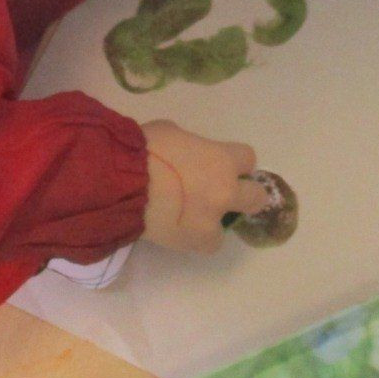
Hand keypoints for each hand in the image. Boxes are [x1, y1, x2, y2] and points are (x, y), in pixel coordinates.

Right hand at [141, 120, 264, 253]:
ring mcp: (212, 220)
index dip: (234, 161)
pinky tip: (181, 229)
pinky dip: (197, 237)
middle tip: (221, 193)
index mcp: (222, 159)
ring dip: (215, 219)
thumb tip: (188, 154)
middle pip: (257, 197)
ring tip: (192, 215)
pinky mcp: (195, 242)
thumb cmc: (143, 149)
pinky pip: (208, 243)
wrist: (122, 184)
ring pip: (230, 224)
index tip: (220, 163)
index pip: (248, 159)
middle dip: (244, 194)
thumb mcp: (172, 134)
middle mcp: (225, 191)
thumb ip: (191, 147)